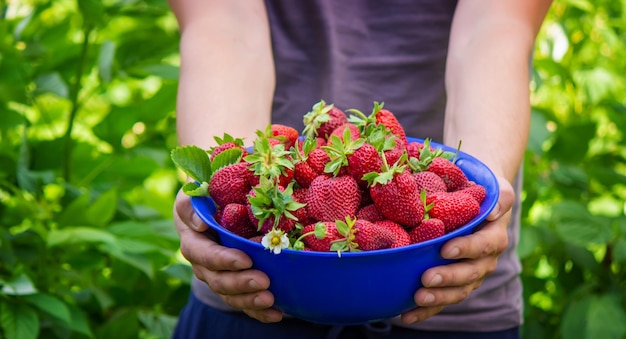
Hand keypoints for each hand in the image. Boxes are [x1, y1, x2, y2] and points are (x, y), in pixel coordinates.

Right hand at [173, 189, 283, 322]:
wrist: (217, 202)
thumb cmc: (210, 191)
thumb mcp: (199, 188)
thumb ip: (195, 199)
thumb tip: (201, 224)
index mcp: (192, 237)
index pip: (202, 253)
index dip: (222, 259)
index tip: (245, 259)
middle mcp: (201, 261)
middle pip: (215, 278)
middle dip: (240, 282)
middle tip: (264, 281)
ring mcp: (216, 275)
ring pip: (228, 294)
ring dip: (249, 299)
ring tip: (270, 299)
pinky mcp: (232, 284)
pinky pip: (242, 302)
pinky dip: (258, 311)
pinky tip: (277, 313)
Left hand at [400, 177, 515, 323]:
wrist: (477, 203)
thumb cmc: (481, 193)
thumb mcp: (496, 189)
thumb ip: (499, 198)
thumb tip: (491, 212)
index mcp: (494, 237)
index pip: (483, 245)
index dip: (466, 249)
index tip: (445, 249)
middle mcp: (485, 260)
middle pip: (469, 274)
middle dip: (448, 278)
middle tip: (425, 279)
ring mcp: (470, 275)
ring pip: (457, 292)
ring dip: (438, 298)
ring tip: (417, 299)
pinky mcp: (455, 285)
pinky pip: (442, 300)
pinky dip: (425, 311)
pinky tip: (405, 316)